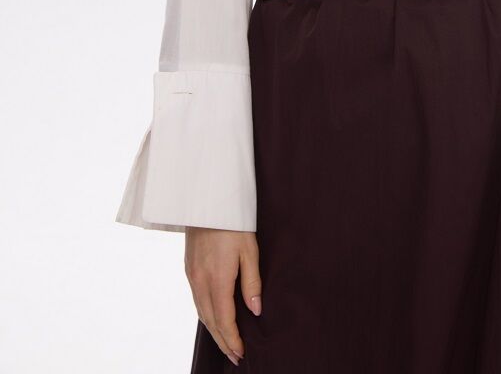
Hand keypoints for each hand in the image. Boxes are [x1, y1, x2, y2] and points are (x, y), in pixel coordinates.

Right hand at [184, 227, 261, 366]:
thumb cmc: (233, 222)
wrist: (206, 200)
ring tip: (225, 342)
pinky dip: (205, 315)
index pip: (224, 319)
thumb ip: (252, 282)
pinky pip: (196, 299)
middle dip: (222, 340)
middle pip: (210, 321)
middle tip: (234, 356)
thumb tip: (255, 310)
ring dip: (213, 330)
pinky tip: (212, 318)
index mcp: (218, 278)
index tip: (240, 352)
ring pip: (201, 312)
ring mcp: (192, 275)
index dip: (232, 338)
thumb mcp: (250, 249)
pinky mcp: (188, 268)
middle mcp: (200, 281)